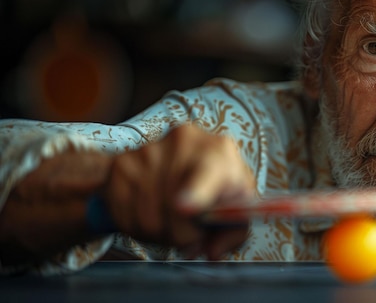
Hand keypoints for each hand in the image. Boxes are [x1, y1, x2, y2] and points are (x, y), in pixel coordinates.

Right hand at [103, 124, 255, 258]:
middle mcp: (184, 141)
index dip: (196, 192)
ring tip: (172, 227)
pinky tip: (151, 218)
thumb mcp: (235, 206)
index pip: (207, 171)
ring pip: (148, 213)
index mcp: (219, 150)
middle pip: (173, 203)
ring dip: (160, 233)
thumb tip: (212, 251)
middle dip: (181, 234)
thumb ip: (232, 231)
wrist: (179, 165)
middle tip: (190, 241)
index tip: (185, 208)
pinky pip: (125, 212)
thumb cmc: (216, 188)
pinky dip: (137, 227)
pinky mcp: (123, 164)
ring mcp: (150, 150)